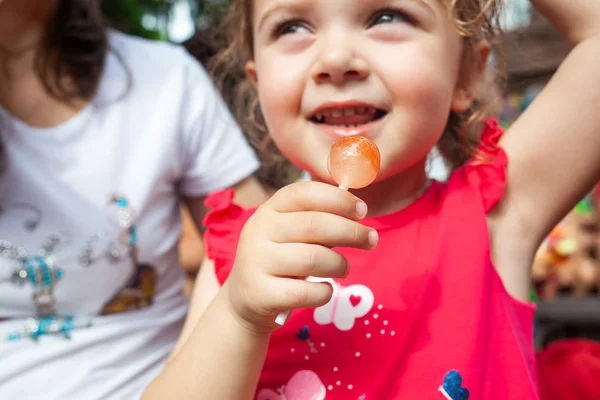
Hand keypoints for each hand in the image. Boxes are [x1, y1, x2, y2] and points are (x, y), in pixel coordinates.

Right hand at [222, 181, 377, 332]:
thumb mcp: (290, 233)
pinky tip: (325, 289)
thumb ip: (317, 218)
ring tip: (344, 268)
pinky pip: (306, 292)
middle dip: (351, 232)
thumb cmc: (281, 260)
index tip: (362, 210)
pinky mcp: (261, 294)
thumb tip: (358, 209)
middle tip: (371, 240)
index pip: (305, 193)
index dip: (338, 199)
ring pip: (313, 258)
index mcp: (269, 210)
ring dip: (339, 264)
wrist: (246, 301)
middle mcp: (258, 231)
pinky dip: (325, 292)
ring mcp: (256, 262)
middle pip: (315, 225)